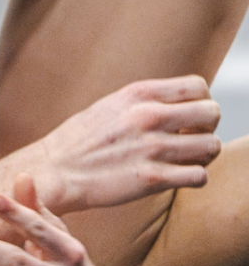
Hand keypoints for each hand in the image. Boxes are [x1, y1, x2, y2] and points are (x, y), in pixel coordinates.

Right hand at [33, 76, 219, 213]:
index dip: (200, 102)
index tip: (187, 117)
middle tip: (191, 139)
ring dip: (203, 155)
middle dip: (207, 127)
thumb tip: (177, 105)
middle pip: (212, 113)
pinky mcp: (153, 178)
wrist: (53, 172)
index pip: (198, 86)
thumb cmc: (77, 142)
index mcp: (137, 94)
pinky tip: (176, 177)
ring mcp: (152, 148)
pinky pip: (199, 176)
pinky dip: (193, 178)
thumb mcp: (109, 106)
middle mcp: (148, 116)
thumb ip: (143, 102)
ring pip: (211, 146)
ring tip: (184, 160)